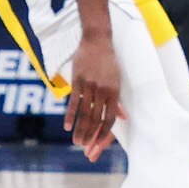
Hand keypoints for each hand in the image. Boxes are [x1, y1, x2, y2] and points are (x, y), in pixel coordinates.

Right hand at [65, 32, 121, 159]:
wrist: (97, 39)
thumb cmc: (109, 60)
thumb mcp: (117, 79)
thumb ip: (116, 99)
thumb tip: (122, 117)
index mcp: (114, 91)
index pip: (109, 118)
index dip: (104, 132)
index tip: (99, 144)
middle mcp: (102, 90)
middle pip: (96, 118)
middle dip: (90, 135)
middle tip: (85, 148)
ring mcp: (89, 86)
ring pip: (84, 113)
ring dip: (80, 129)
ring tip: (76, 142)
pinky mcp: (77, 81)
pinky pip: (73, 102)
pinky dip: (70, 116)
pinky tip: (67, 127)